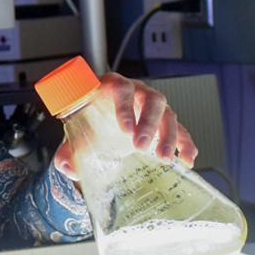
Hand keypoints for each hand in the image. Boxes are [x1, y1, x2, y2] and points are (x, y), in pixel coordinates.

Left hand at [52, 72, 196, 180]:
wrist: (100, 119)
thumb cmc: (90, 119)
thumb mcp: (78, 131)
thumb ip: (68, 149)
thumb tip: (67, 167)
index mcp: (113, 87)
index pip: (121, 89)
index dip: (125, 107)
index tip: (125, 129)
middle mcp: (137, 92)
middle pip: (152, 100)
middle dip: (148, 124)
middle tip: (140, 147)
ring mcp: (153, 106)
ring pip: (168, 114)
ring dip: (168, 136)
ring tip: (163, 158)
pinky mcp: (165, 121)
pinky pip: (181, 129)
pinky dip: (186, 143)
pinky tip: (186, 159)